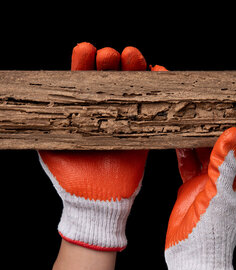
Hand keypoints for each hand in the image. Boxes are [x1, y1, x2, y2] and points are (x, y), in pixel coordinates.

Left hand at [39, 42, 153, 250]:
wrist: (96, 201)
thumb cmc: (70, 177)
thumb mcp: (51, 147)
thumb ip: (46, 124)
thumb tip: (28, 103)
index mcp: (81, 112)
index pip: (83, 81)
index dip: (84, 64)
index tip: (86, 51)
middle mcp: (104, 112)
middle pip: (110, 79)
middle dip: (111, 63)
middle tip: (112, 55)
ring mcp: (125, 120)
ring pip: (132, 88)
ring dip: (134, 69)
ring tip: (134, 57)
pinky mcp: (142, 131)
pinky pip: (153, 107)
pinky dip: (157, 89)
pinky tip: (158, 74)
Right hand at [162, 127, 235, 269]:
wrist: (191, 253)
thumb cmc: (213, 230)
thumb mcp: (221, 195)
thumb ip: (224, 165)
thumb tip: (233, 135)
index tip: (235, 113)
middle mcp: (228, 181)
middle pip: (224, 151)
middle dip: (216, 133)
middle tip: (207, 112)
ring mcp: (209, 184)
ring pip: (204, 156)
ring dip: (197, 142)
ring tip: (190, 123)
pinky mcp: (192, 188)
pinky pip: (188, 166)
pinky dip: (183, 155)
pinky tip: (178, 142)